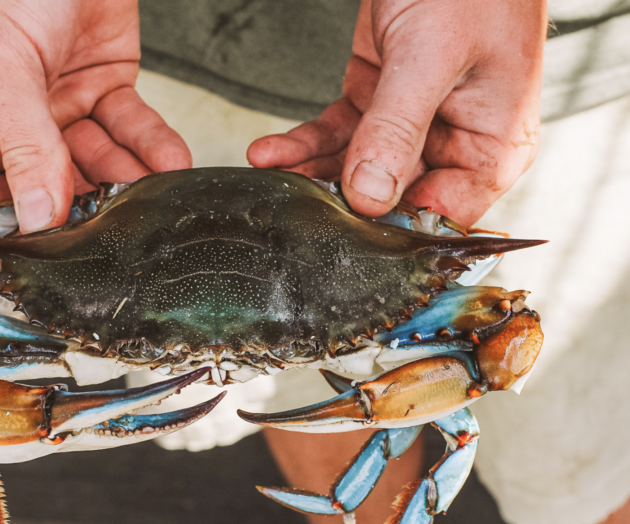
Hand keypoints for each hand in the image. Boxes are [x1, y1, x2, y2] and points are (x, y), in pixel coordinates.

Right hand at [0, 0, 190, 231]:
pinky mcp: (104, 96)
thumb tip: (38, 213)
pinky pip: (131, 132)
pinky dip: (153, 147)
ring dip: (127, 180)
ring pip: (97, 165)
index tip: (50, 250)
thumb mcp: (0, 61)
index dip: (14, 226)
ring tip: (151, 194)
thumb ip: (21, 141)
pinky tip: (171, 164)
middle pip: (47, 189)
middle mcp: (8, 125)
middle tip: (115, 226)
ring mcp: (59, 113)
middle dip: (85, 206)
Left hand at [248, 0, 546, 225]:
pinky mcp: (378, 103)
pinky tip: (270, 154)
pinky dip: (303, 144)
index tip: (347, 230)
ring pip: (356, 169)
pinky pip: (337, 135)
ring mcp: (413, 125)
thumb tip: (370, 196)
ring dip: (311, 173)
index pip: (444, 212)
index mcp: (492, 143)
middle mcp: (454, 141)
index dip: (394, 226)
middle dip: (340, 201)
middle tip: (295, 207)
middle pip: (393, 196)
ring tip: (272, 175)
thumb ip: (398, 129)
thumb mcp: (431, 55)